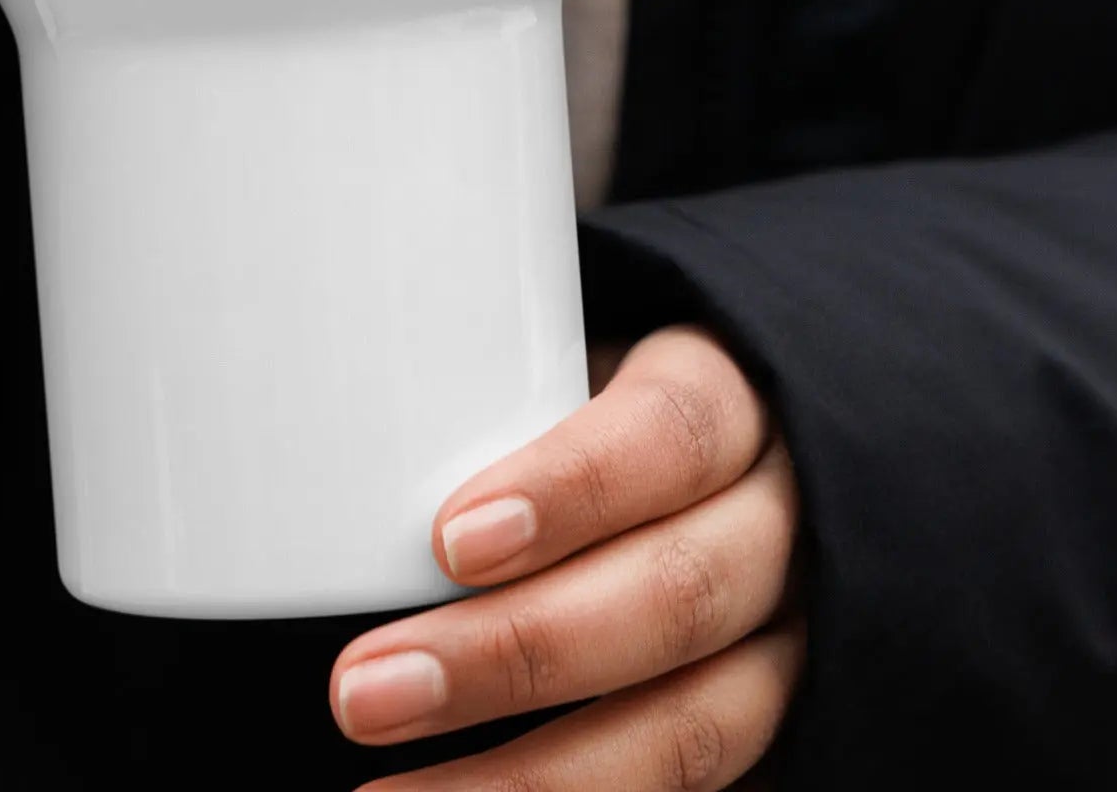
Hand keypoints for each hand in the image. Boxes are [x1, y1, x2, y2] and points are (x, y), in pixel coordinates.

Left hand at [331, 328, 804, 789]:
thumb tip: (330, 431)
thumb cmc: (597, 407)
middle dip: (513, 654)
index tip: (447, 540)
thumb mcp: (563, 366)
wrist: (719, 469)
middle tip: (361, 690)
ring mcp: (786, 646)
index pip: (671, 435)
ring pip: (692, 728)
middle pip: (676, 596)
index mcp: (732, 403)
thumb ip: (484, 396)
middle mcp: (781, 527)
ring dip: (534, 778)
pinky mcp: (773, 735)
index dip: (570, 490)